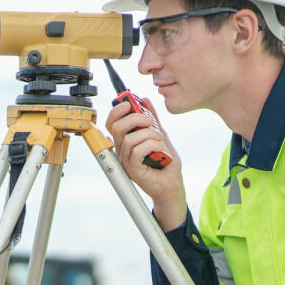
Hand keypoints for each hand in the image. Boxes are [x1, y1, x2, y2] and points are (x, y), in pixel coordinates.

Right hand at [105, 97, 186, 230]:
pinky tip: (160, 148)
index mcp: (125, 142)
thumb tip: (145, 101)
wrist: (172, 184)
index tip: (129, 102)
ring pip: (130, 139)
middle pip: (117, 127)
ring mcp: (126, 161)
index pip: (112, 123)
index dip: (117, 110)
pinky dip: (151, 145)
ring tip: (160, 139)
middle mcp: (122, 151)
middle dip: (135, 118)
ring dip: (149, 134)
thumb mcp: (160, 134)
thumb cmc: (165, 163)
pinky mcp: (133, 170)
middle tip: (150, 120)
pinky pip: (137, 151)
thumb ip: (153, 119)